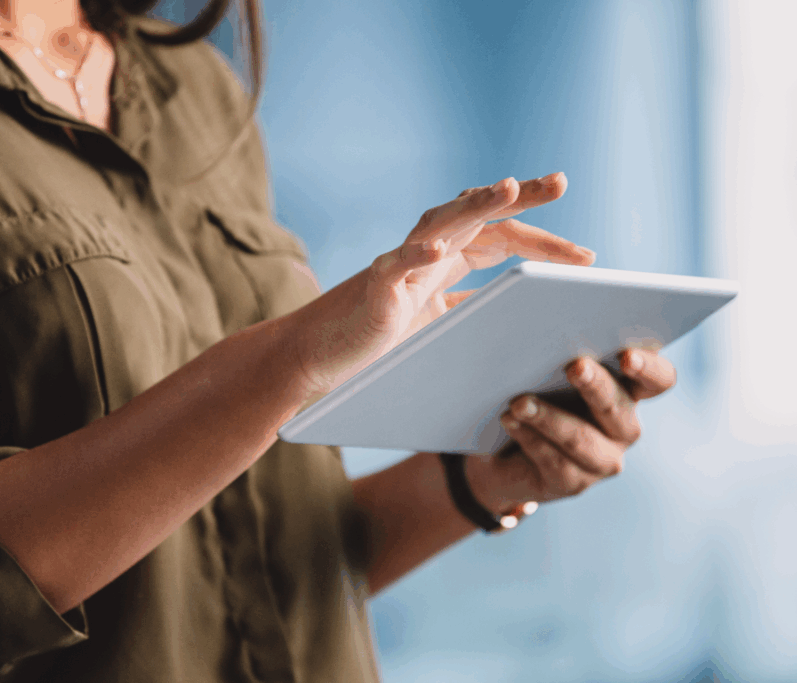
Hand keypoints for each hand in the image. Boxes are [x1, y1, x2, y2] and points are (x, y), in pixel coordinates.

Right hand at [289, 172, 594, 395]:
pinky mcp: (376, 287)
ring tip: (506, 188)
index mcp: (447, 260)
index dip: (544, 242)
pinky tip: (437, 250)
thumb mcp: (440, 322)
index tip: (586, 258)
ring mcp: (401, 265)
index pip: (502, 238)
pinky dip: (415, 255)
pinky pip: (395, 265)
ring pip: (441, 224)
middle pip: (480, 216)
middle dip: (521, 198)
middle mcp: (427, 253)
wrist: (321, 354)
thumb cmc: (379, 337)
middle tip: (560, 182)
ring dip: (473, 204)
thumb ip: (473, 308)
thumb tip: (524, 315)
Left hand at [464, 349, 677, 513]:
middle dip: (597, 387)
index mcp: (627, 387)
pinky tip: (508, 418)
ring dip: (551, 418)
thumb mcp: (541, 356)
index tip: (625, 354)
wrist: (497, 447)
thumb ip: (556, 331)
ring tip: (519, 400)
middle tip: (573, 365)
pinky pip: (554, 463)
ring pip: (584, 440)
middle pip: (622, 408)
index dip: (649, 367)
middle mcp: (623, 424)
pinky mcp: (570, 483)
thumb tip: (550, 285)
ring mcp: (601, 459)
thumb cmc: (527, 384)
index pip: (658, 378)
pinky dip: (529, 438)